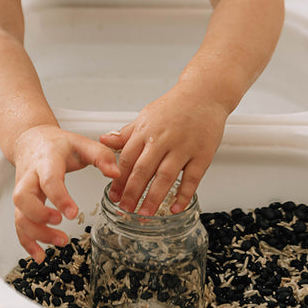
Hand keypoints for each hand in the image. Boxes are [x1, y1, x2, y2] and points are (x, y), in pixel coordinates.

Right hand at [11, 124, 120, 261]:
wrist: (31, 140)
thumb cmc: (56, 144)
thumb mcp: (81, 142)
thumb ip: (100, 155)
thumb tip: (116, 173)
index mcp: (46, 161)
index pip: (48, 179)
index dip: (58, 197)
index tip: (72, 213)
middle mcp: (30, 177)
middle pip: (23, 198)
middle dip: (39, 216)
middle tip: (60, 224)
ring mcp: (23, 191)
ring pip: (20, 214)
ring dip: (36, 233)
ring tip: (61, 242)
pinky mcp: (21, 204)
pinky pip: (18, 224)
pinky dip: (26, 242)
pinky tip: (40, 255)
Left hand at [99, 85, 227, 216]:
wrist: (203, 94)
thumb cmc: (173, 106)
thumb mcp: (145, 116)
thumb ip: (126, 133)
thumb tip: (103, 140)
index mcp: (145, 131)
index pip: (127, 158)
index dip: (118, 178)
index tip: (113, 195)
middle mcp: (162, 139)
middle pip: (143, 169)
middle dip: (132, 192)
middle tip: (125, 209)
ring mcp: (183, 147)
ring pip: (165, 176)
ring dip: (154, 197)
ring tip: (145, 213)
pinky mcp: (203, 154)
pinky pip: (192, 178)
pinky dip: (184, 194)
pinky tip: (175, 207)